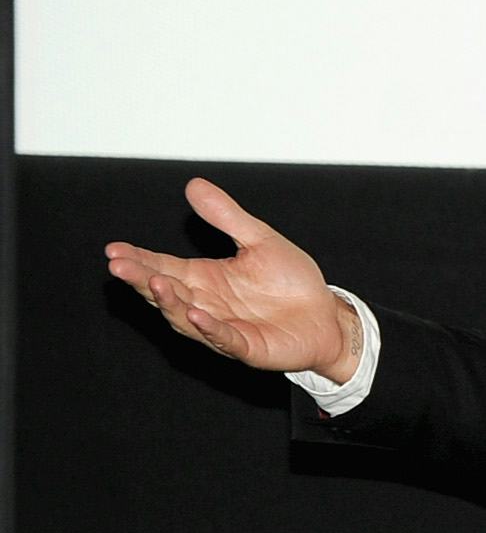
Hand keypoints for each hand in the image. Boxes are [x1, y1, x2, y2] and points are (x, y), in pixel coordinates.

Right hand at [104, 179, 357, 380]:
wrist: (326, 315)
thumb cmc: (291, 282)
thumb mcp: (260, 240)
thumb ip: (227, 218)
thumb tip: (194, 185)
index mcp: (203, 278)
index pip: (162, 266)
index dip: (137, 259)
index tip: (113, 249)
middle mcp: (206, 303)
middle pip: (164, 292)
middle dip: (141, 279)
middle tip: (119, 266)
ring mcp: (223, 328)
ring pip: (186, 318)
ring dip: (170, 302)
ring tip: (155, 284)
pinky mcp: (248, 347)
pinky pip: (224, 338)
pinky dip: (210, 328)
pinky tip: (198, 314)